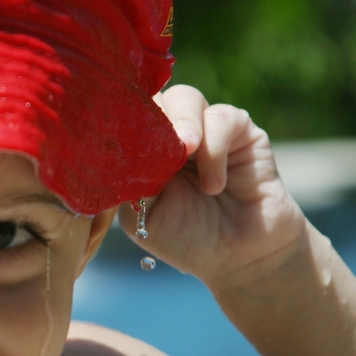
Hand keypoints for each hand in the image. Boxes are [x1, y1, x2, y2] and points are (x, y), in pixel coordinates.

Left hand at [118, 85, 306, 287]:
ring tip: (188, 155)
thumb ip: (132, 179)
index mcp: (142, 151)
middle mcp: (171, 134)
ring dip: (184, 125)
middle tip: (162, 146)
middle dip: (152, 118)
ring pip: (185, 98)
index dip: (119, 118)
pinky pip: (223, 118)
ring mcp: (206, 129)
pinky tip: (214, 184)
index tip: (114, 133)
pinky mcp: (241, 132)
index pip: (124, 116)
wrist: (240, 258)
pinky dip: (215, 148)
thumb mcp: (144, 216)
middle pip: (152, 98)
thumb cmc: (187, 238)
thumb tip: (121, 149)